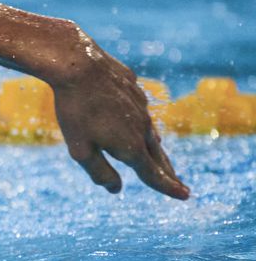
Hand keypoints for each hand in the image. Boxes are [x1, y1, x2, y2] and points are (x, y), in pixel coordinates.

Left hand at [51, 46, 189, 199]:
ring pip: (150, 133)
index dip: (168, 187)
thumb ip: (99, 172)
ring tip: (159, 160)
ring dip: (155, 149)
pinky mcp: (133, 89)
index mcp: (131, 146)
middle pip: (157, 156)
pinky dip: (142, 124)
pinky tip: (140, 125)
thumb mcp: (80, 150)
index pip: (153, 174)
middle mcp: (142, 127)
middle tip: (178, 184)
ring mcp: (140, 106)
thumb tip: (116, 189)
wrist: (78, 65)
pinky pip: (140, 112)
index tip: (184, 196)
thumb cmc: (75, 110)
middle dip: (167, 172)